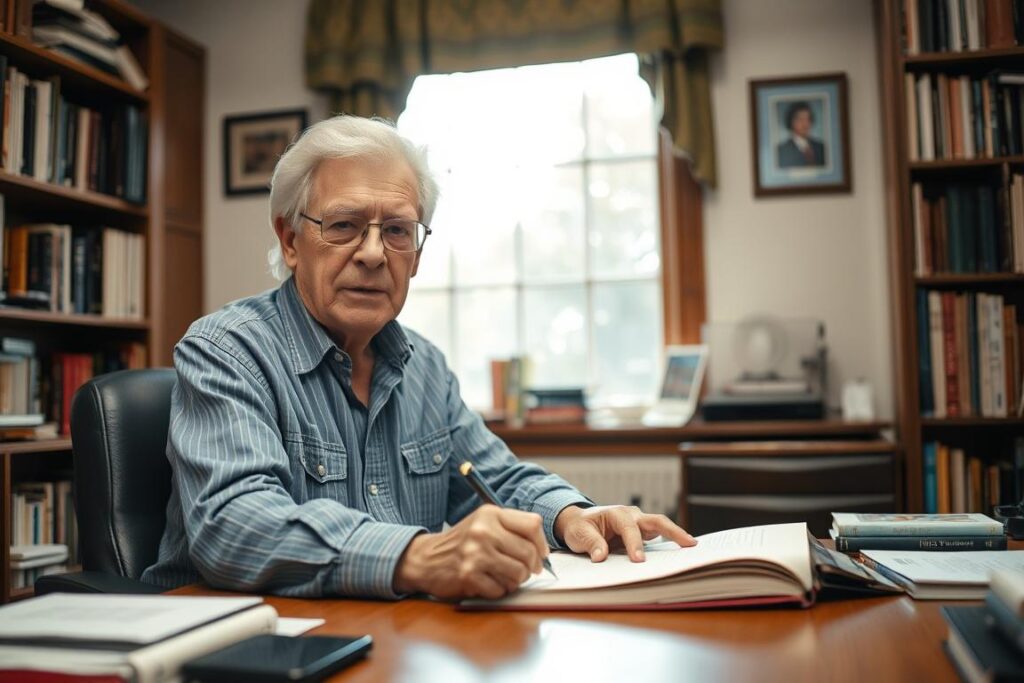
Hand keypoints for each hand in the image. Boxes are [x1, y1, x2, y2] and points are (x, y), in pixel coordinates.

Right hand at [393, 505, 548, 599]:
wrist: (426, 558)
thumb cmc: (462, 542)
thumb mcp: (484, 524)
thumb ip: (512, 529)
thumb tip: (543, 551)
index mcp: (490, 514)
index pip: (532, 525)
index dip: (542, 543)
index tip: (541, 554)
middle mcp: (483, 531)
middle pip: (529, 553)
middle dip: (531, 567)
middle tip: (526, 571)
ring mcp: (475, 553)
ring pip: (518, 573)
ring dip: (516, 580)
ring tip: (505, 576)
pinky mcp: (469, 575)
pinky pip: (501, 589)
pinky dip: (499, 590)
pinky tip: (489, 582)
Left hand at [554, 505, 696, 561]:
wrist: (579, 522)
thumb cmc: (579, 527)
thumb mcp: (579, 535)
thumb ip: (591, 544)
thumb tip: (601, 557)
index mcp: (616, 513)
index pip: (629, 528)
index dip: (635, 544)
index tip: (639, 560)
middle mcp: (631, 515)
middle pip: (656, 521)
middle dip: (673, 531)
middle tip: (690, 544)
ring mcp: (639, 523)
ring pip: (661, 527)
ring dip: (677, 536)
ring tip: (693, 548)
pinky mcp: (642, 532)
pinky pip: (658, 537)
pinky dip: (669, 543)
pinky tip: (679, 555)